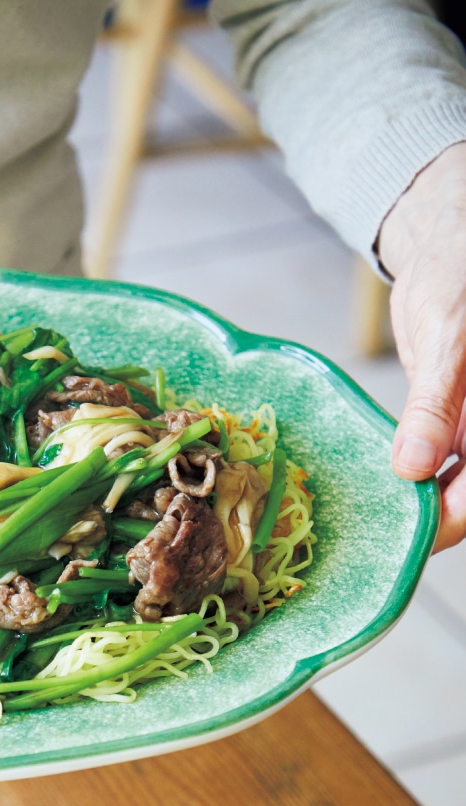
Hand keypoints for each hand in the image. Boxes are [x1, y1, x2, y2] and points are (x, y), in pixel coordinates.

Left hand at [379, 141, 465, 551]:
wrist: (448, 247)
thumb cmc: (462, 280)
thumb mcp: (451, 339)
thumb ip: (437, 404)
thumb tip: (414, 466)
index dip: (451, 519)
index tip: (410, 543)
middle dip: (429, 520)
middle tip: (371, 543)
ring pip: (450, 481)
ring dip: (415, 503)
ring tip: (365, 526)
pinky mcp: (450, 420)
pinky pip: (430, 457)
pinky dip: (406, 474)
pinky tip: (374, 487)